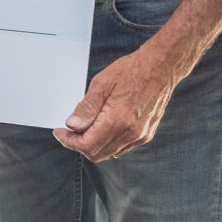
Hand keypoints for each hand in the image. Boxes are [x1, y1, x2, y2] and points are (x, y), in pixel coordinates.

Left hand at [54, 40, 194, 160]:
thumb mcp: (101, 84)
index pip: (87, 145)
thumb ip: (86, 107)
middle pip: (97, 154)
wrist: (160, 67)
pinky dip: (107, 143)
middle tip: (69, 130)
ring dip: (93, 144)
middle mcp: (132, 133)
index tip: (61, 132)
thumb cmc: (132, 71)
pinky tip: (101, 127)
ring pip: (109, 153)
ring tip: (85, 126)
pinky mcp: (146, 134)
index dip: (69, 141)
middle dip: (79, 144)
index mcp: (118, 121)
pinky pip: (122, 148)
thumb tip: (73, 125)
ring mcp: (141, 135)